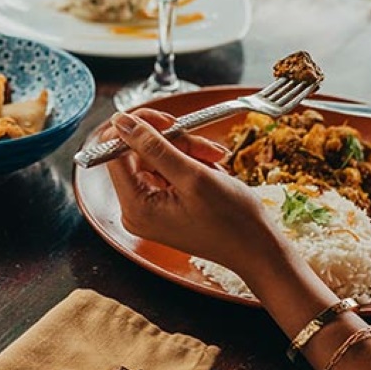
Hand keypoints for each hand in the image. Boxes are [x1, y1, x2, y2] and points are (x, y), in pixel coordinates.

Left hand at [101, 109, 289, 278]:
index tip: (165, 120)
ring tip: (214, 160)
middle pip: (139, 153)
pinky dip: (192, 163)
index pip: (113, 152)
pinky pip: (170, 170)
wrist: (257, 249)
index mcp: (135, 206)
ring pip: (158, 157)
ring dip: (188, 151)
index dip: (136, 130)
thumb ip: (154, 146)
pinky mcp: (165, 204)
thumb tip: (121, 122)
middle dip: (174, 142)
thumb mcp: (193, 176)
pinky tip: (212, 169)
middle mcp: (136, 208)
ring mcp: (151, 207)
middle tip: (203, 145)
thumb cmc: (231, 222)